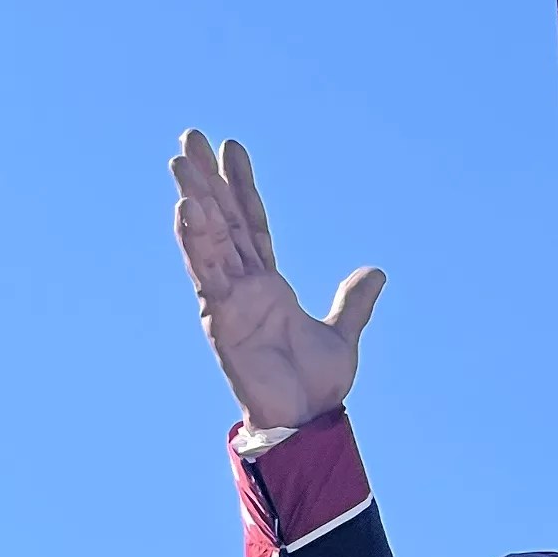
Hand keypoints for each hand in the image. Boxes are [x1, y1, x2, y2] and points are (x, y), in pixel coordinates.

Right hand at [171, 131, 384, 430]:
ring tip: (181, 160)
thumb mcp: (342, 335)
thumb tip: (376, 272)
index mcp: (269, 284)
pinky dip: (195, 241)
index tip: (233, 148)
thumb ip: (354, 303)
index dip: (243, 186)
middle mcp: (244, 284)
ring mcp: (229, 298)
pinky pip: (206, 272)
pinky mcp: (220, 316)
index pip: (253, 223)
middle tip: (191, 135)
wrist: (305, 420)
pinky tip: (186, 208)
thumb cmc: (315, 385)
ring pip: (209, 238)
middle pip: (224, 220)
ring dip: (195, 199)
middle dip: (208, 179)